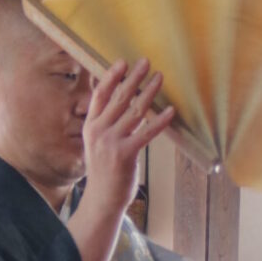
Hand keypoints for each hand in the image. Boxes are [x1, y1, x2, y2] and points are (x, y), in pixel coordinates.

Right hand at [82, 58, 174, 210]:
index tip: (122, 62)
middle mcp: (99, 131)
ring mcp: (111, 142)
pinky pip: (146, 133)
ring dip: (149, 92)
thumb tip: (123, 103)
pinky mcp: (126, 154)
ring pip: (134, 111)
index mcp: (90, 126)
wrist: (102, 198)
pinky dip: (160, 121)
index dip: (111, 77)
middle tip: (146, 62)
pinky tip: (170, 111)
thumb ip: (107, 124)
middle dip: (133, 78)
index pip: (100, 95)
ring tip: (159, 78)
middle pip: (119, 98)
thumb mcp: (97, 143)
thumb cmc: (104, 170)